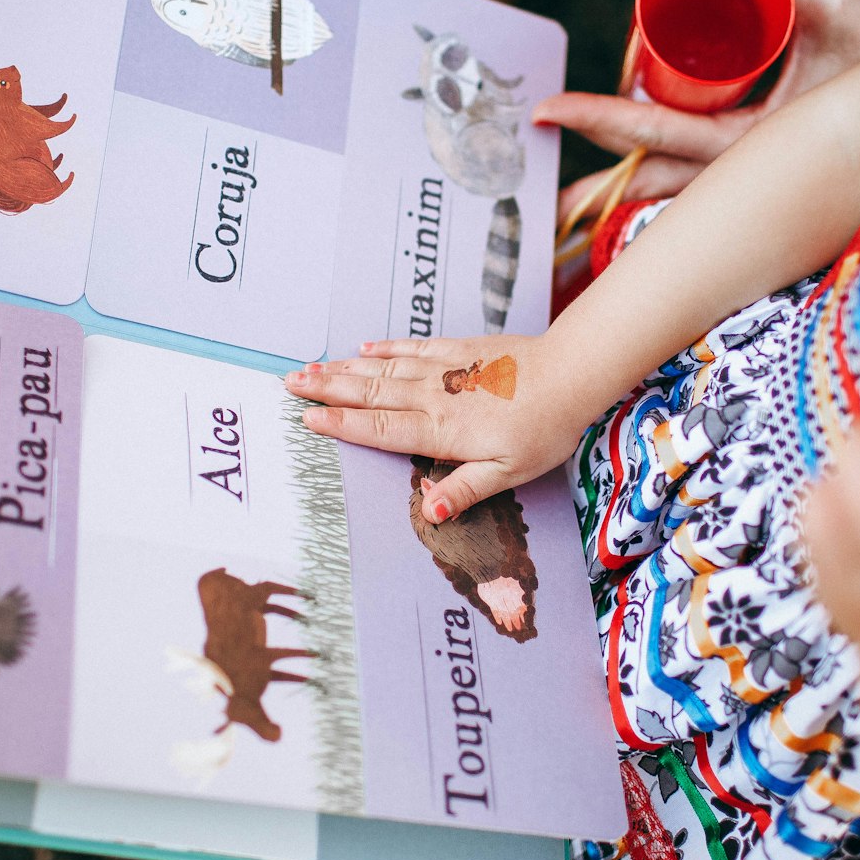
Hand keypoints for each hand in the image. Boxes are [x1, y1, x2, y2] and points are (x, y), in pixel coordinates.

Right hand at [285, 334, 589, 522]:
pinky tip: (364, 347)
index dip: (341, 424)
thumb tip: (431, 513)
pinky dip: (385, 347)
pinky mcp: (459, 350)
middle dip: (326, 389)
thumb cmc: (544, 428)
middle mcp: (435, 396)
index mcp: (442, 430)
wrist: (571, 373)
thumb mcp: (508, 473)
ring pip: (384, 367)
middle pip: (370, 392)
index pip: (380, 428)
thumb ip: (465, 489)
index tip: (306, 418)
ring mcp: (445, 369)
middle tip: (288, 384)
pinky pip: (413, 346)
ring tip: (311, 366)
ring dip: (344, 367)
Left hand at [548, 0, 859, 224]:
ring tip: (571, 176)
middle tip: (542, 150)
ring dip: (623, 176)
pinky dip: (661, 174)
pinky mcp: (757, 171)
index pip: (658, 132)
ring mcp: (748, 177)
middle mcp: (744, 169)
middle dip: (594, 172)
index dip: (602, 119)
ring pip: (671, 181)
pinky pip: (698, 175)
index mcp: (754, 143)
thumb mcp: (845, 17)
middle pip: (649, 168)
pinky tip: (626, 171)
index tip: (550, 109)